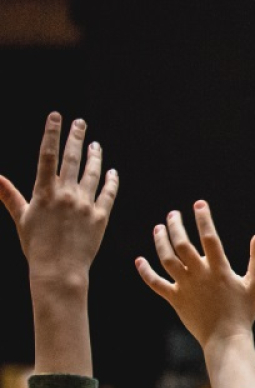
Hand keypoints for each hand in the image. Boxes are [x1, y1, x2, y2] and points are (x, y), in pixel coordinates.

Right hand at [0, 113, 119, 288]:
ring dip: (95, 157)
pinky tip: (113, 172)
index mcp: (44, 193)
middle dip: (76, 137)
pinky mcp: (101, 216)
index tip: (56, 116)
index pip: (47, 155)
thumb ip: (10, 196)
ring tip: (96, 145)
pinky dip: (112, 180)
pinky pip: (109, 193)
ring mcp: (85, 204)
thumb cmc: (36, 246)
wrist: (59, 271)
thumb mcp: (21, 218)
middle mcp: (66, 195)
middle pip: (72, 159)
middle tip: (80, 122)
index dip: (52, 134)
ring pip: (93, 173)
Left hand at [136, 201, 254, 348]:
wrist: (226, 338)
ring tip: (158, 228)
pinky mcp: (175, 299)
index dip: (203, 219)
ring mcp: (184, 287)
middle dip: (175, 226)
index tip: (199, 204)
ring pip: (166, 259)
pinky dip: (145, 272)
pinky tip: (139, 260)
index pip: (209, 237)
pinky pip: (155, 283)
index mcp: (219, 269)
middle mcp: (199, 275)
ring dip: (160, 242)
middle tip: (173, 214)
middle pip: (182, 244)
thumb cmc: (244, 311)